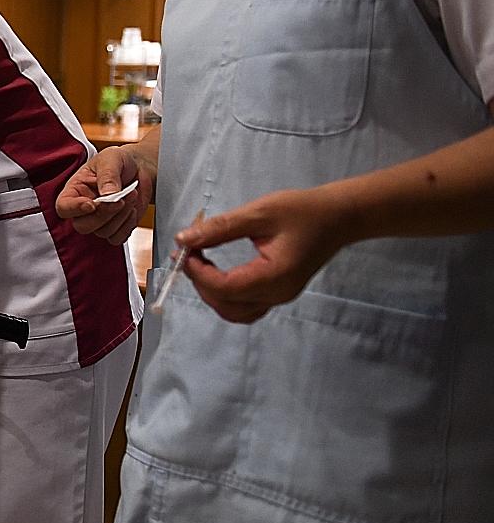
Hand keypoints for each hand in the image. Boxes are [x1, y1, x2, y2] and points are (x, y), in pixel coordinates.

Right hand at [55, 146, 152, 244]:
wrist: (140, 167)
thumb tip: (108, 196)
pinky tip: (132, 209)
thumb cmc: (119, 161)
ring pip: (103, 232)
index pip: (64, 207)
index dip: (74, 209)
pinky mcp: (115, 227)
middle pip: (83, 226)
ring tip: (131, 195)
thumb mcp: (111, 159)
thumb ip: (107, 176)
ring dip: (120, 216)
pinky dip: (127, 225)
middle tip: (120, 199)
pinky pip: (117, 238)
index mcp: (74, 190)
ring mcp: (99, 220)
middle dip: (104, 214)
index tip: (92, 204)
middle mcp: (83, 209)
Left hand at [178, 187, 348, 323]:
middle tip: (188, 253)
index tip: (184, 250)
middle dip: (200, 282)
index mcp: (276, 276)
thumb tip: (183, 239)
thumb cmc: (302, 211)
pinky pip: (244, 306)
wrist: (339, 217)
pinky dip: (224, 294)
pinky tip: (216, 271)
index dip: (197, 272)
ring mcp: (279, 297)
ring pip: (233, 312)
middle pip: (225, 305)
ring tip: (199, 262)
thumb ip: (220, 228)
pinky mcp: (278, 293)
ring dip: (210, 292)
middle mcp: (278, 294)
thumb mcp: (259, 213)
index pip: (225, 288)